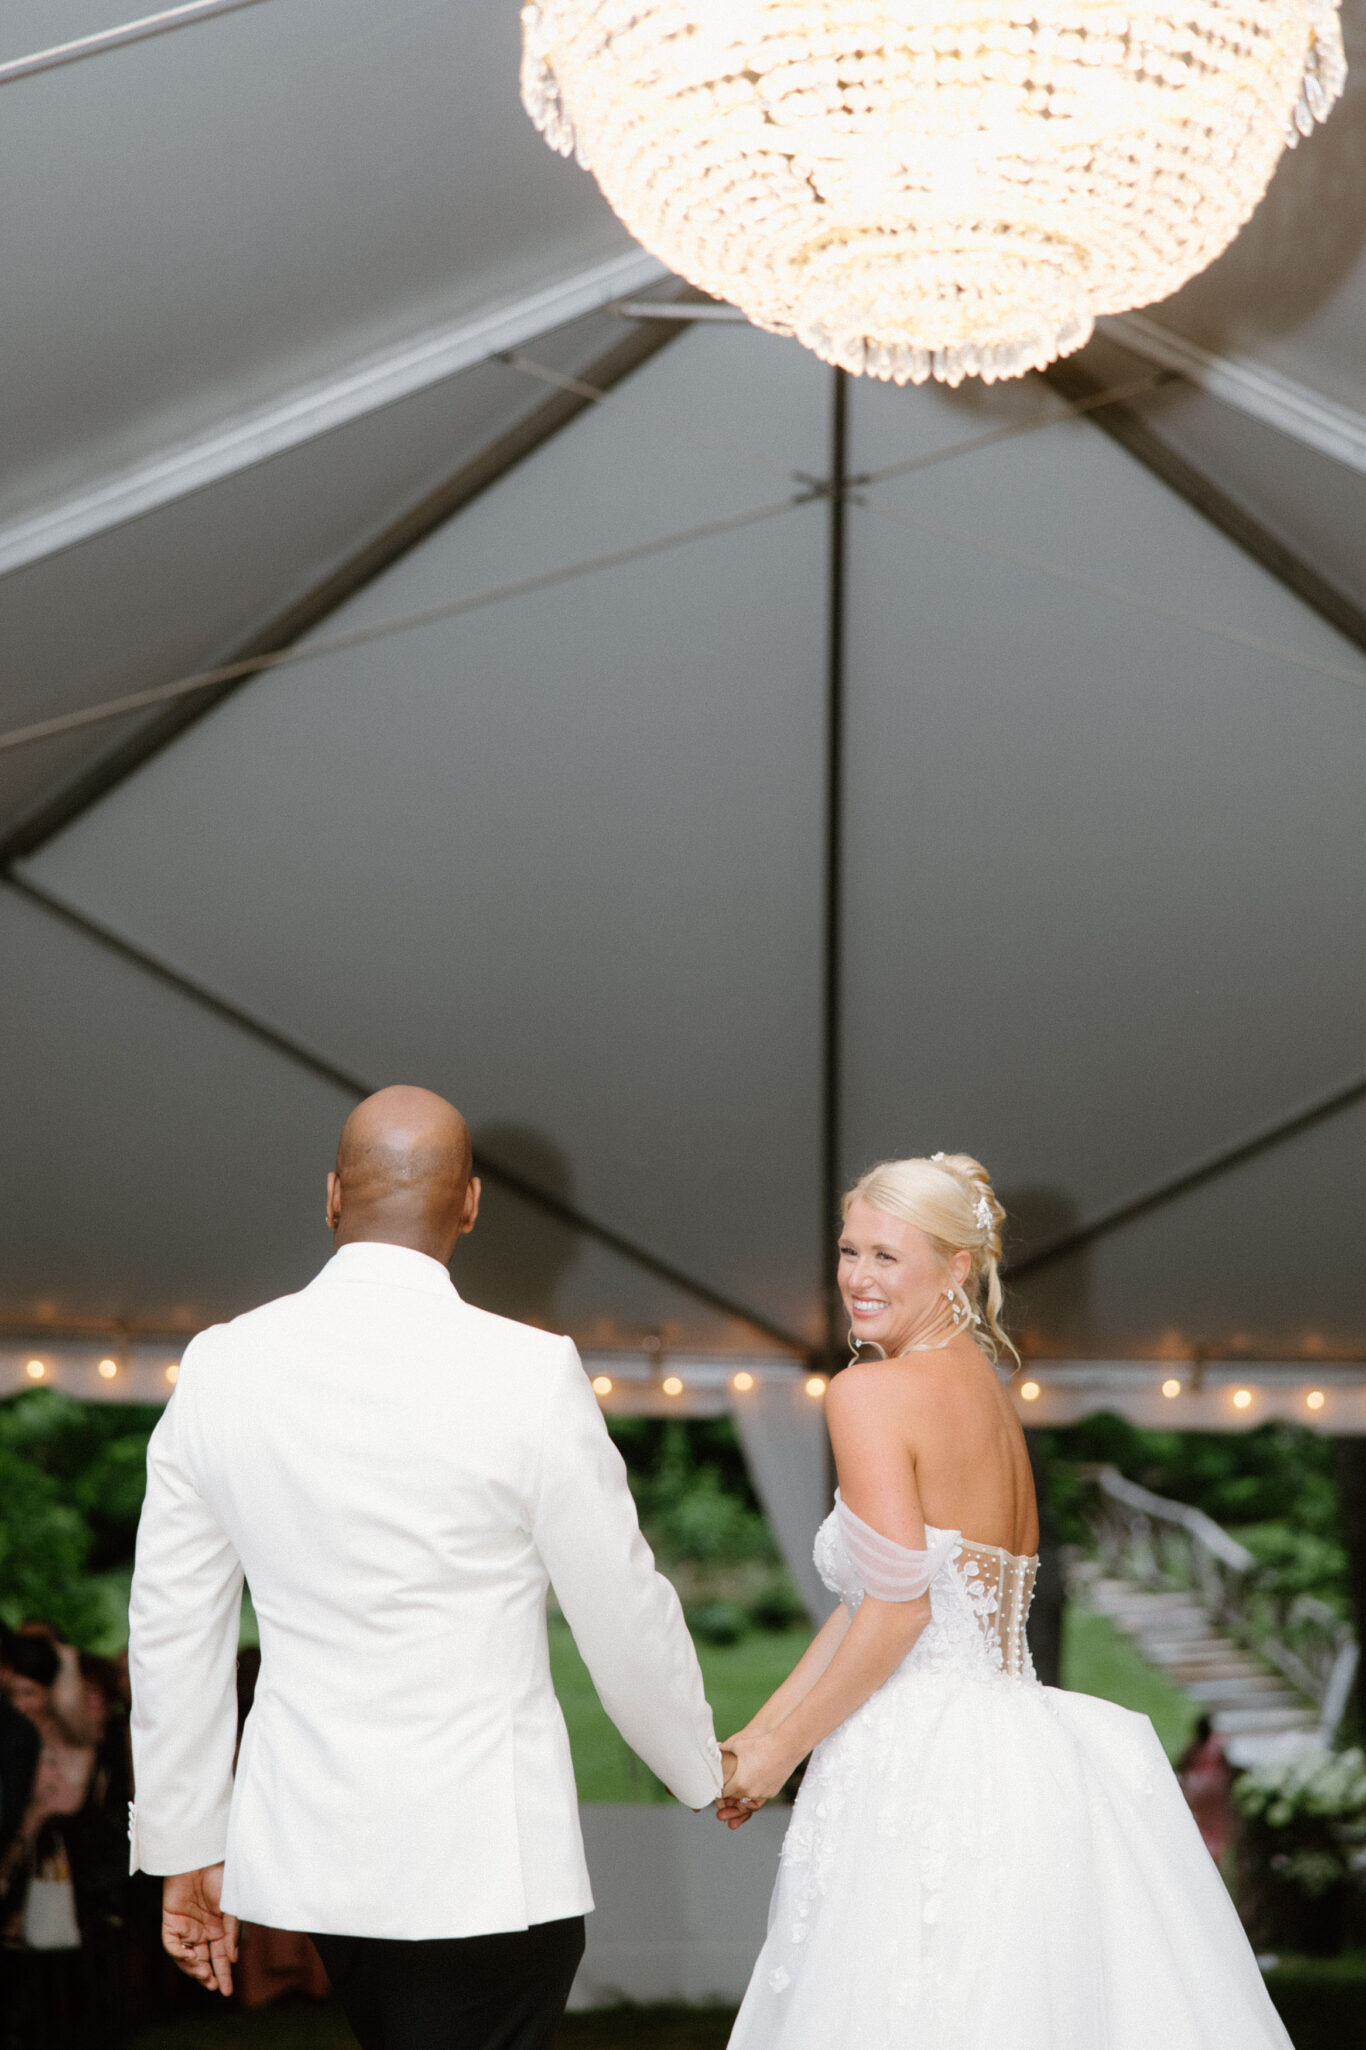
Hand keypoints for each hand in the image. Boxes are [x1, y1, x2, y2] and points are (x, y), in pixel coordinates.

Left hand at [162, 1865, 237, 1995]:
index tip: (227, 1991)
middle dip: (207, 1976)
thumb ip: (231, 1933)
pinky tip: (190, 1957)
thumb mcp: (232, 1907)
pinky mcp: (171, 1921)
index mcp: (219, 1928)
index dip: (224, 1974)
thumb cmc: (220, 1876)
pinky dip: (179, 1954)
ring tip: (203, 1974)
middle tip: (212, 1985)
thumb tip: (231, 1959)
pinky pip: (172, 1945)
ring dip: (193, 1968)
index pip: (220, 1957)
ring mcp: (186, 1927)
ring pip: (186, 1958)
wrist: (201, 1857)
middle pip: (203, 1961)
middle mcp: (202, 1931)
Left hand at [714, 1728, 794, 1829]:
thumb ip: (723, 1749)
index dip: (718, 1789)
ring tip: (740, 1782)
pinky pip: (759, 1795)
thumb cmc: (761, 1744)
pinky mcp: (772, 1792)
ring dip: (742, 1792)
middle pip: (734, 1798)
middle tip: (726, 1787)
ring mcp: (762, 1794)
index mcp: (739, 1782)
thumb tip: (714, 1748)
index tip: (716, 1785)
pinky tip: (753, 1780)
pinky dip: (754, 1790)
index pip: (722, 1794)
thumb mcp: (737, 1744)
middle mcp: (750, 1792)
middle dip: (730, 1793)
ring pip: (747, 1798)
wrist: (785, 1746)